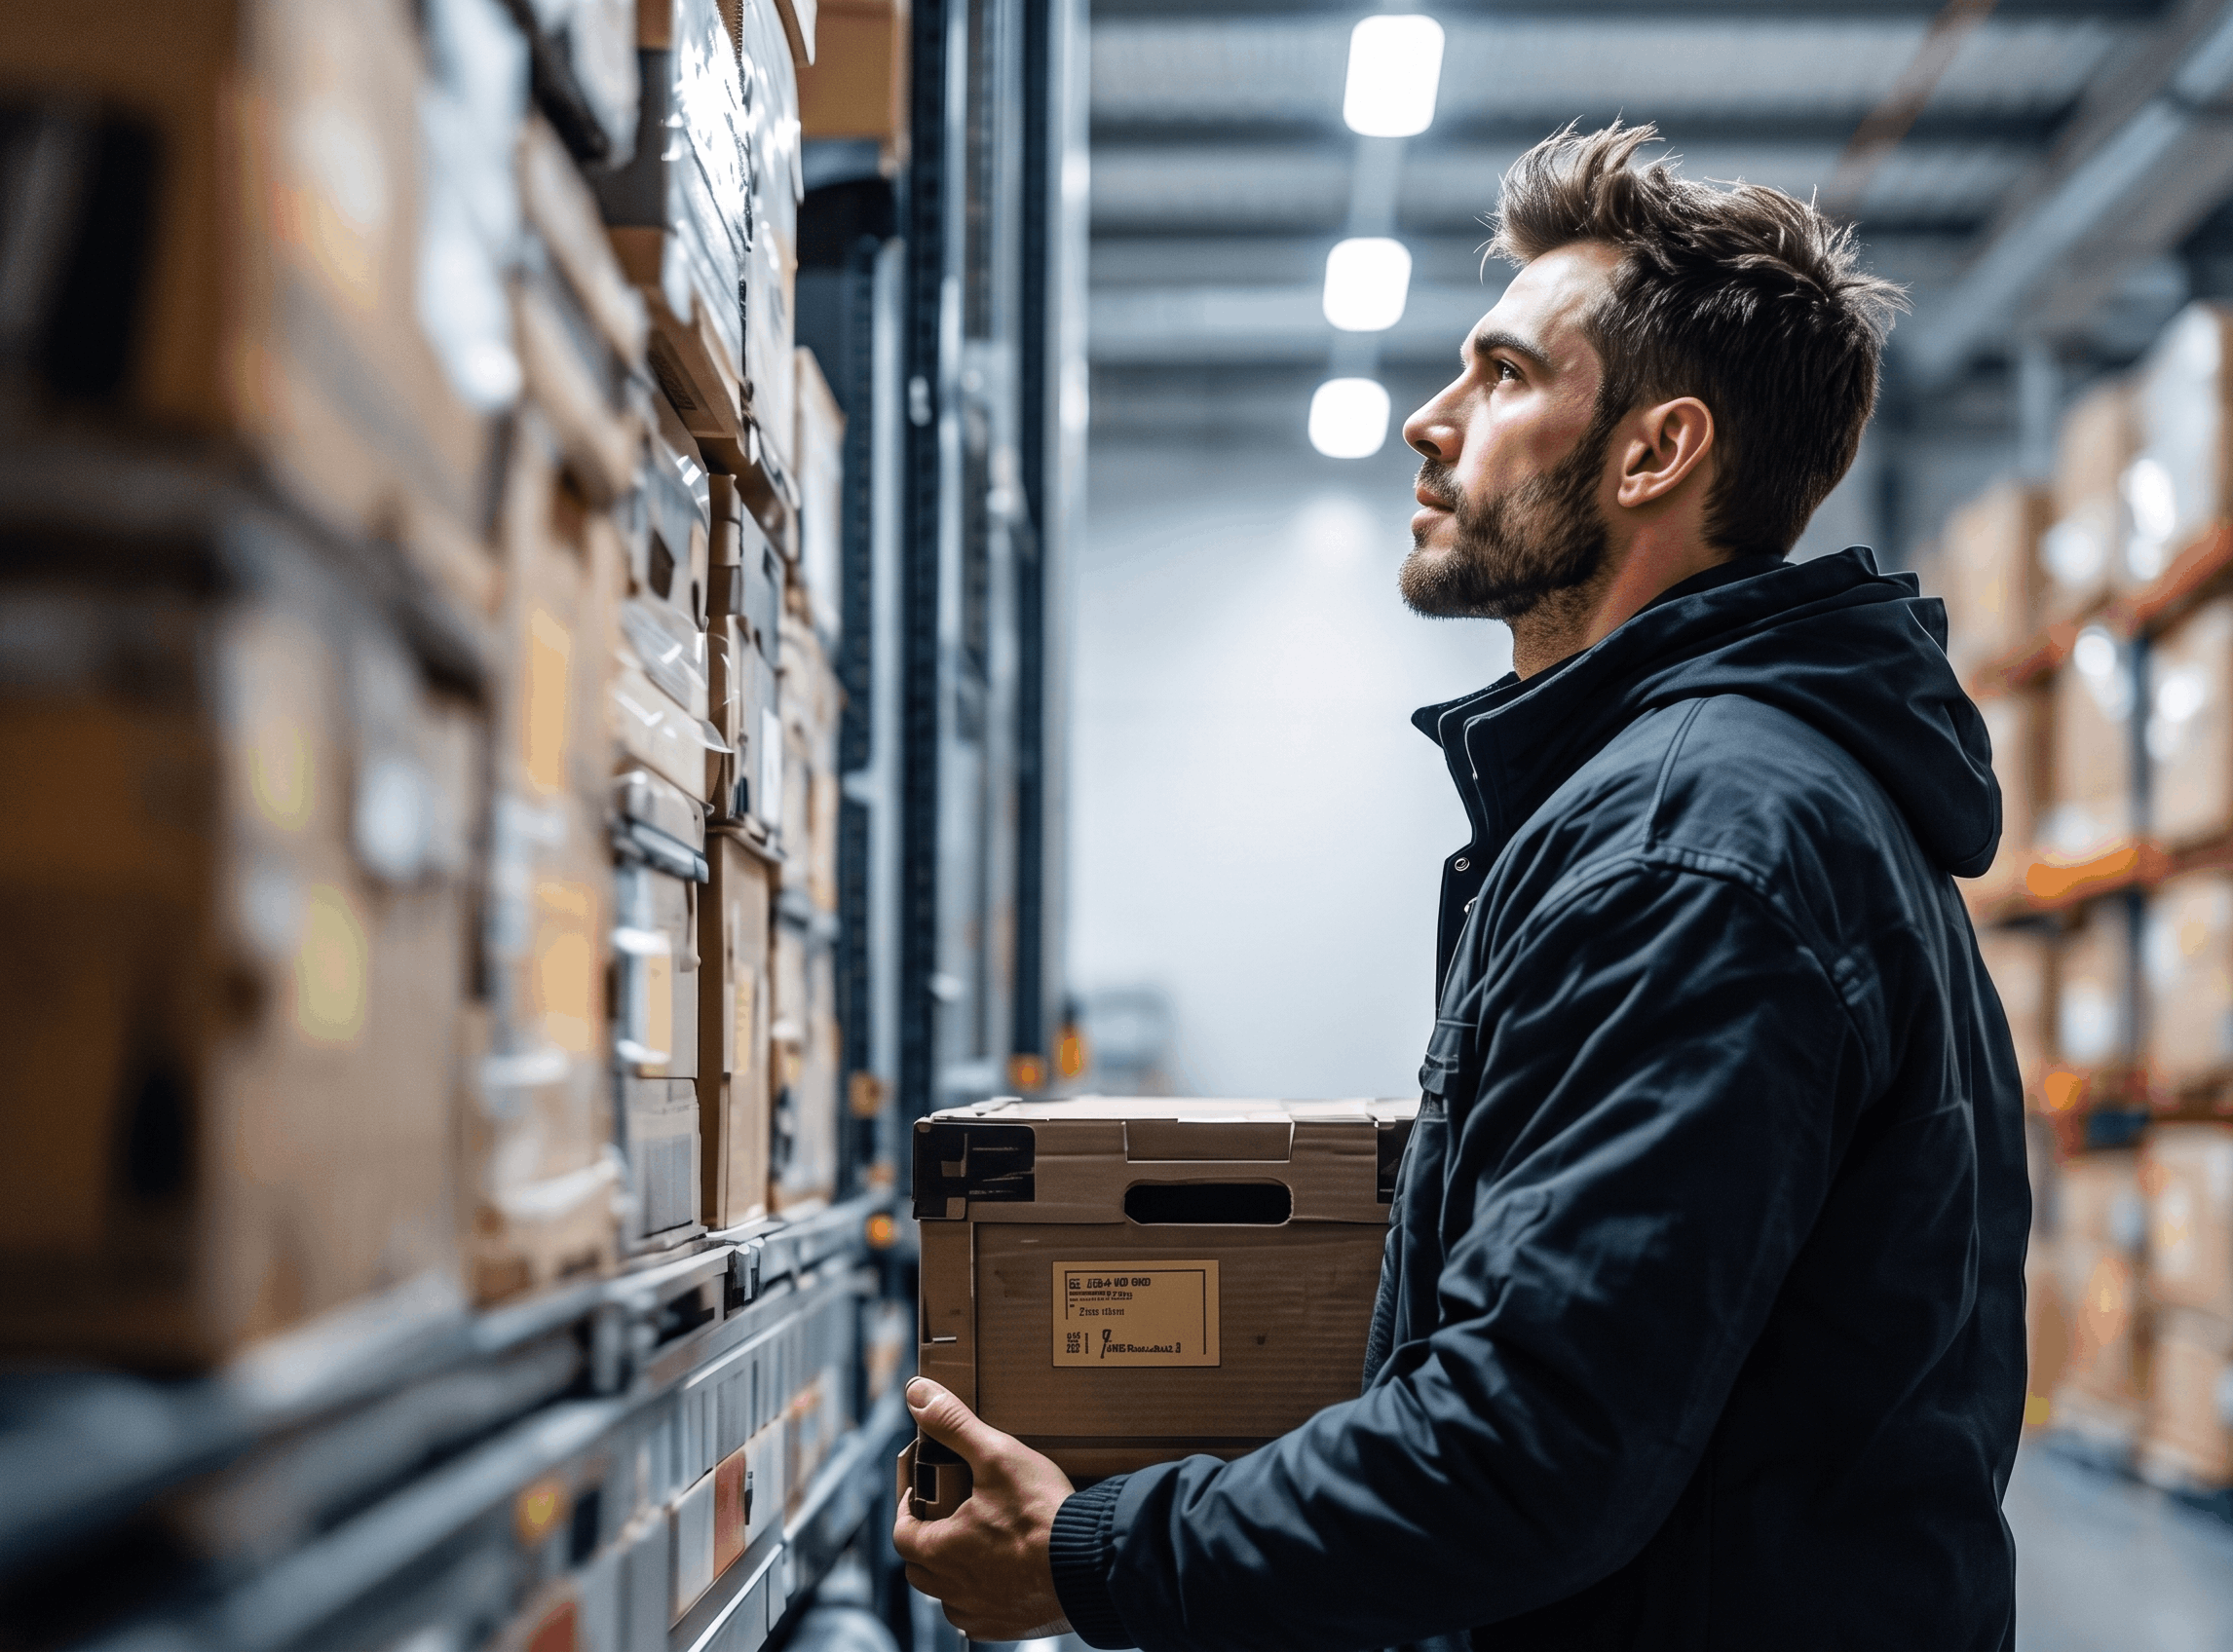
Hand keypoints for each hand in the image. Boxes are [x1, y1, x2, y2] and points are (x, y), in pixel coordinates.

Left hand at [892, 1376, 1077, 1639]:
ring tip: (973, 1548)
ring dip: (952, 1575)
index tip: (920, 1494)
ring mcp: (985, 1613)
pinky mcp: (1013, 1627)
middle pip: (920, 1571)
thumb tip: (916, 1394)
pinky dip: (983, 1600)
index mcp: (943, 1550)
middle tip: (945, 1517)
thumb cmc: (1043, 1513)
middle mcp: (956, 1590)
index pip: (902, 1534)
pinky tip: (1001, 1580)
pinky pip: (981, 1620)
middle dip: (925, 1542)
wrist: (1092, 1563)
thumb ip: (954, 1424)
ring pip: (949, 1599)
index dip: (906, 1510)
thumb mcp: (996, 1455)